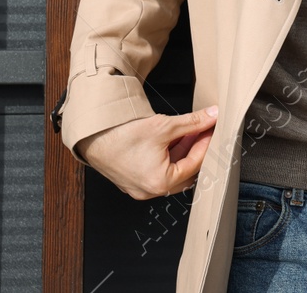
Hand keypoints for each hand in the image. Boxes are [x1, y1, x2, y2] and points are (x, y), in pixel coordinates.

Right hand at [79, 105, 218, 199]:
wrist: (92, 137)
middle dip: (198, 150)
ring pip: (173, 172)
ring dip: (184, 152)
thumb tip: (213, 116)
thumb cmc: (122, 135)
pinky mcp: (134, 181)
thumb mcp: (163, 126)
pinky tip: (175, 138)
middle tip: (206, 131)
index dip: (207, 143)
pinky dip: (170, 156)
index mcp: (160, 182)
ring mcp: (141, 188)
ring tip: (192, 131)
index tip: (214, 128)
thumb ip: (192, 122)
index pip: (195, 163)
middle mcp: (151, 191)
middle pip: (186, 172)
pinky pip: (160, 171)